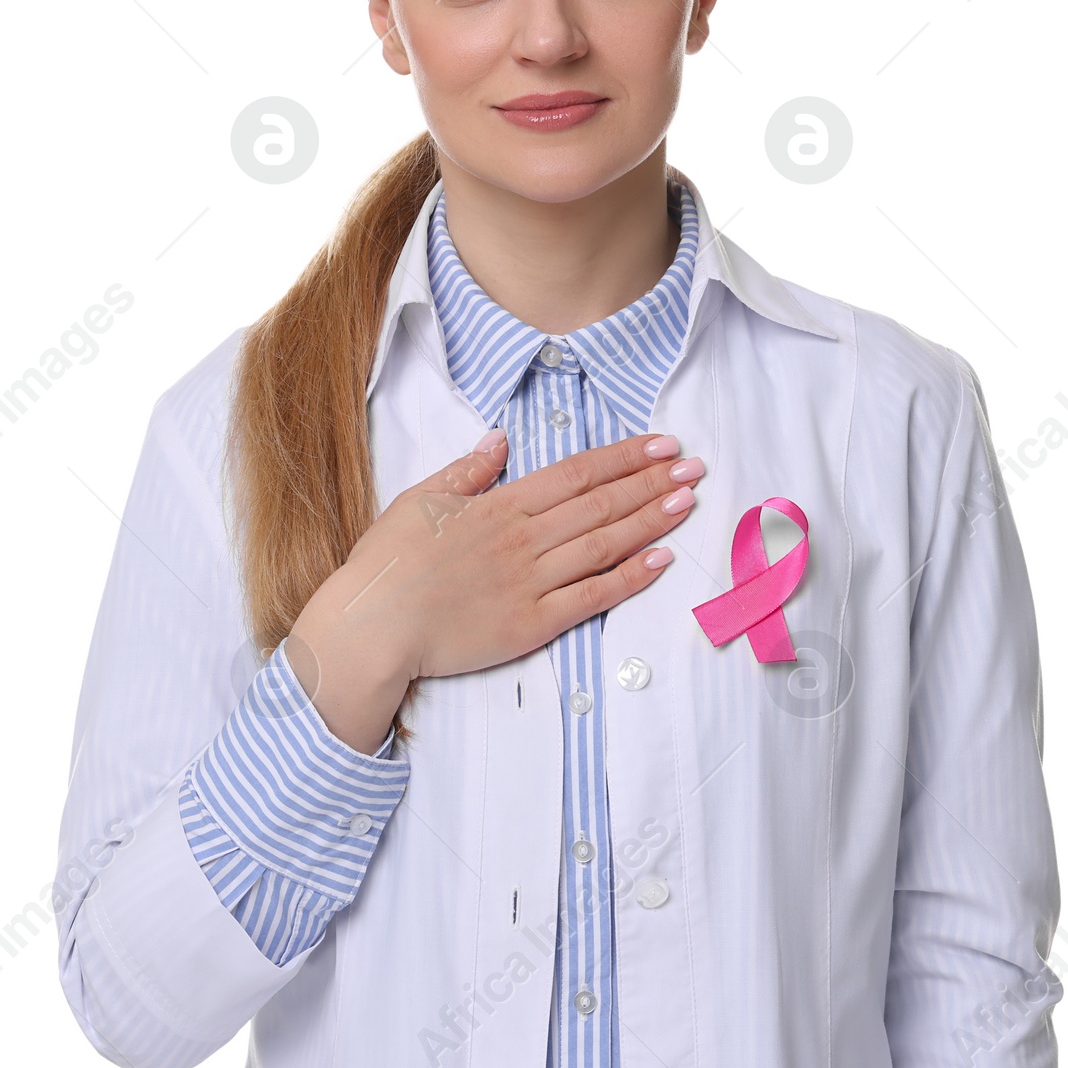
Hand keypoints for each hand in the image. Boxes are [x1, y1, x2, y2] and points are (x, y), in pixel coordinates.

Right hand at [287, 429, 703, 749]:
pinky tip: (661, 560)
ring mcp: (532, 582)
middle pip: (601, 504)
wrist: (372, 628)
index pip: (577, 473)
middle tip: (695, 467)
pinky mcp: (533, 625)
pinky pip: (592, 597)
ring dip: (650, 521)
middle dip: (652, 483)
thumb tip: (502, 440)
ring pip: (605, 544)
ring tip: (687, 502)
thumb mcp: (420, 500)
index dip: (624, 458)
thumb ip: (467, 470)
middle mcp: (524, 538)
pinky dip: (629, 578)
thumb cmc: (388, 563)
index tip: (661, 446)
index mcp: (500, 505)